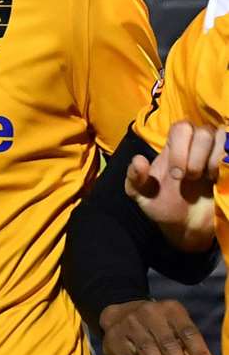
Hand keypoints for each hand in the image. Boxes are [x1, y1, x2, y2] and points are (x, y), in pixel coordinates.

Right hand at [98, 298, 215, 354]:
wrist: (118, 315)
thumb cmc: (157, 329)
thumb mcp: (174, 333)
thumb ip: (186, 352)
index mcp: (171, 310)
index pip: (188, 332)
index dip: (199, 352)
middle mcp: (149, 313)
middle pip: (168, 342)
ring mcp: (129, 324)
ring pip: (146, 348)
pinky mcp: (113, 339)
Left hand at [125, 121, 224, 252]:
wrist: (188, 227)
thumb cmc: (164, 205)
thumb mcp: (142, 195)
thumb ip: (135, 178)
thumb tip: (139, 160)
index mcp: (174, 147)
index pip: (181, 127)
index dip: (180, 147)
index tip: (176, 174)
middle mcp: (197, 146)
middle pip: (202, 131)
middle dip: (196, 155)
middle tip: (191, 178)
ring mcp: (217, 155)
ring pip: (221, 136)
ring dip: (213, 159)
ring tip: (208, 178)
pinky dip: (227, 162)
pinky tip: (219, 178)